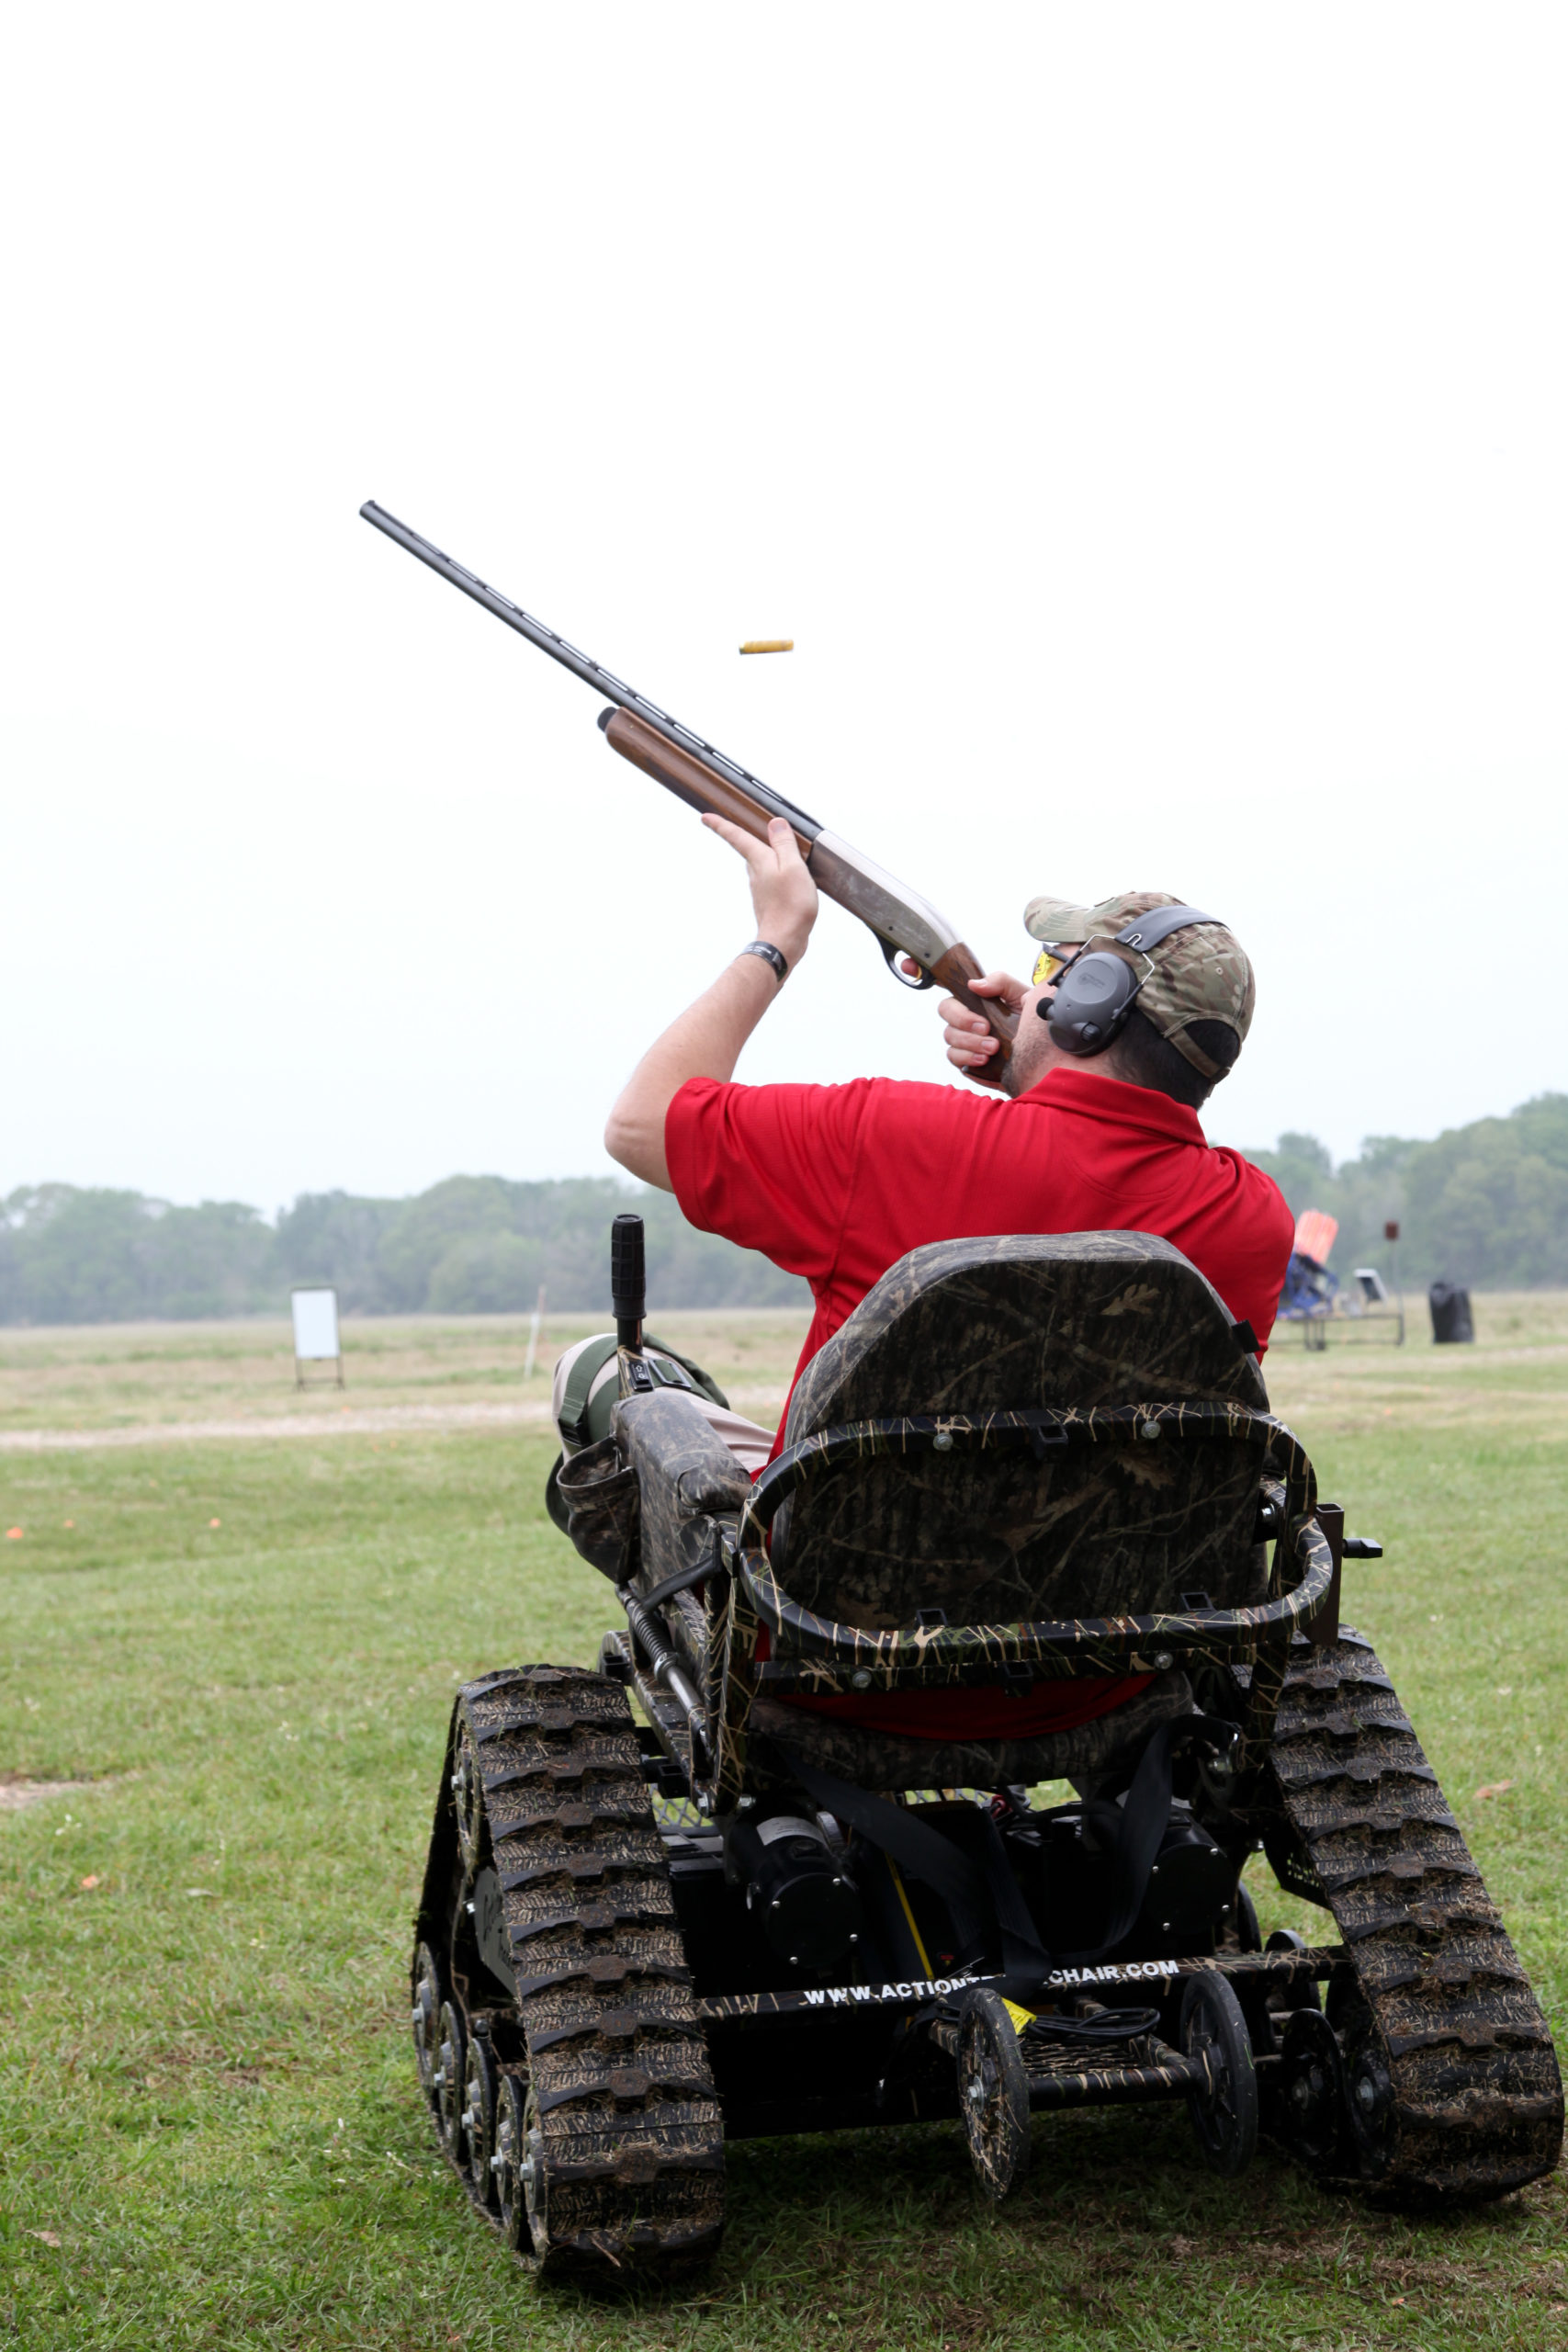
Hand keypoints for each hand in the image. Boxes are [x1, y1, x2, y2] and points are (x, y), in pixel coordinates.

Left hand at [703, 813, 817, 965]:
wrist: (784, 941)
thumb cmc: (791, 905)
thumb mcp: (793, 867)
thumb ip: (784, 844)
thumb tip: (775, 823)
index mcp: (760, 861)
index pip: (736, 837)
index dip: (721, 825)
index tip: (704, 817)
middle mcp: (755, 874)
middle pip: (747, 851)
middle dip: (741, 839)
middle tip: (732, 828)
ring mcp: (760, 889)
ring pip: (759, 866)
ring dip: (762, 856)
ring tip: (769, 849)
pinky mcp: (768, 902)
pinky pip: (769, 880)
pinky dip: (774, 874)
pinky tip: (786, 878)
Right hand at [902, 961, 1027, 1072]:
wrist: (1044, 1058)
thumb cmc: (1034, 1024)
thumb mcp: (1023, 995)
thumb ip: (1001, 983)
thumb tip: (974, 985)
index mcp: (977, 996)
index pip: (946, 980)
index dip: (920, 970)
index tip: (908, 965)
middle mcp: (966, 1015)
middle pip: (945, 1010)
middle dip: (962, 1018)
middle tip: (985, 1026)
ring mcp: (964, 1038)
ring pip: (949, 1036)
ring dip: (970, 1041)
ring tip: (994, 1047)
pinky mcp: (966, 1061)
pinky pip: (954, 1057)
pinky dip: (968, 1057)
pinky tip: (986, 1058)